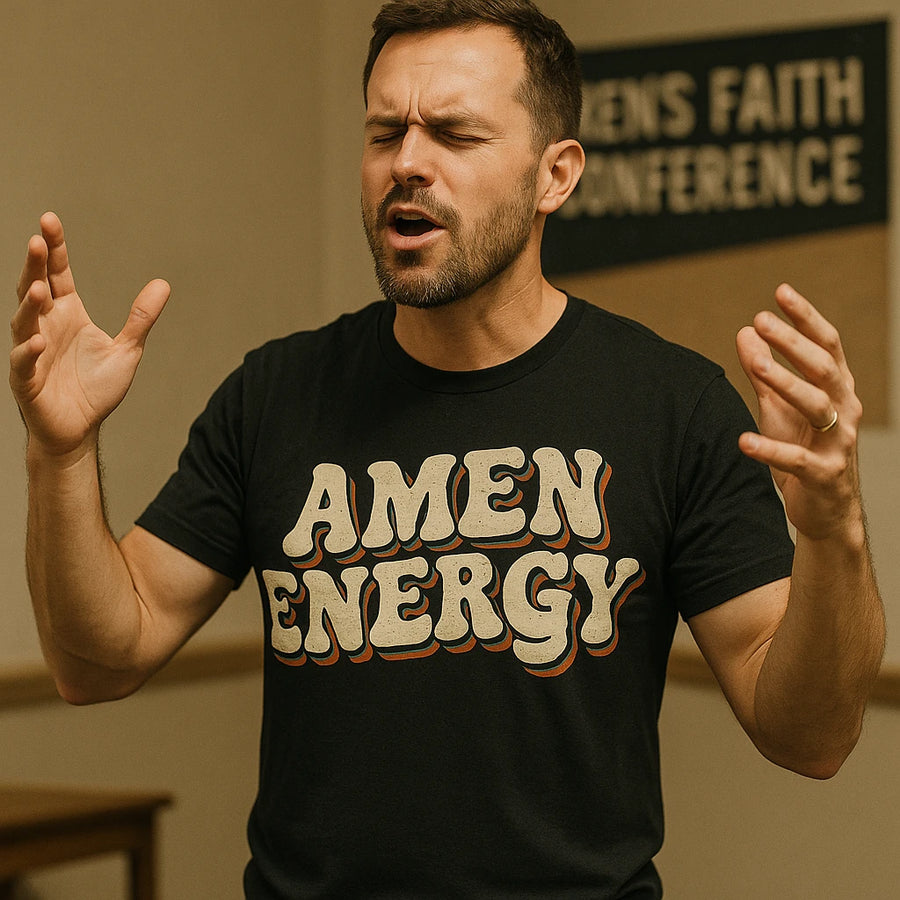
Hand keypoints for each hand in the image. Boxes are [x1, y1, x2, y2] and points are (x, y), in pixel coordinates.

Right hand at [10, 212, 169, 457]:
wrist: (79, 430)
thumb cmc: (95, 389)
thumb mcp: (126, 350)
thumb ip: (140, 318)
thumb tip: (163, 284)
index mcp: (67, 315)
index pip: (57, 275)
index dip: (54, 250)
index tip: (50, 221)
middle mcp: (46, 327)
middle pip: (34, 289)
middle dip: (34, 266)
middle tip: (38, 240)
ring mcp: (33, 353)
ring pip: (25, 322)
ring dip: (30, 305)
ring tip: (38, 288)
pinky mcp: (27, 381)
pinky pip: (24, 363)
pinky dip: (30, 351)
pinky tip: (39, 341)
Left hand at [736, 283, 863, 541]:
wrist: (824, 510)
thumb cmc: (801, 450)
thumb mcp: (779, 407)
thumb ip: (763, 372)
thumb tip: (745, 332)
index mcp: (836, 389)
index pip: (826, 344)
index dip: (805, 317)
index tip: (781, 292)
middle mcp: (843, 410)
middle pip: (824, 367)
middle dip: (794, 342)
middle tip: (762, 320)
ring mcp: (837, 443)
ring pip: (817, 406)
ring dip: (786, 383)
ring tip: (756, 366)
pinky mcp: (824, 475)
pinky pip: (797, 460)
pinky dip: (770, 450)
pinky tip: (743, 441)